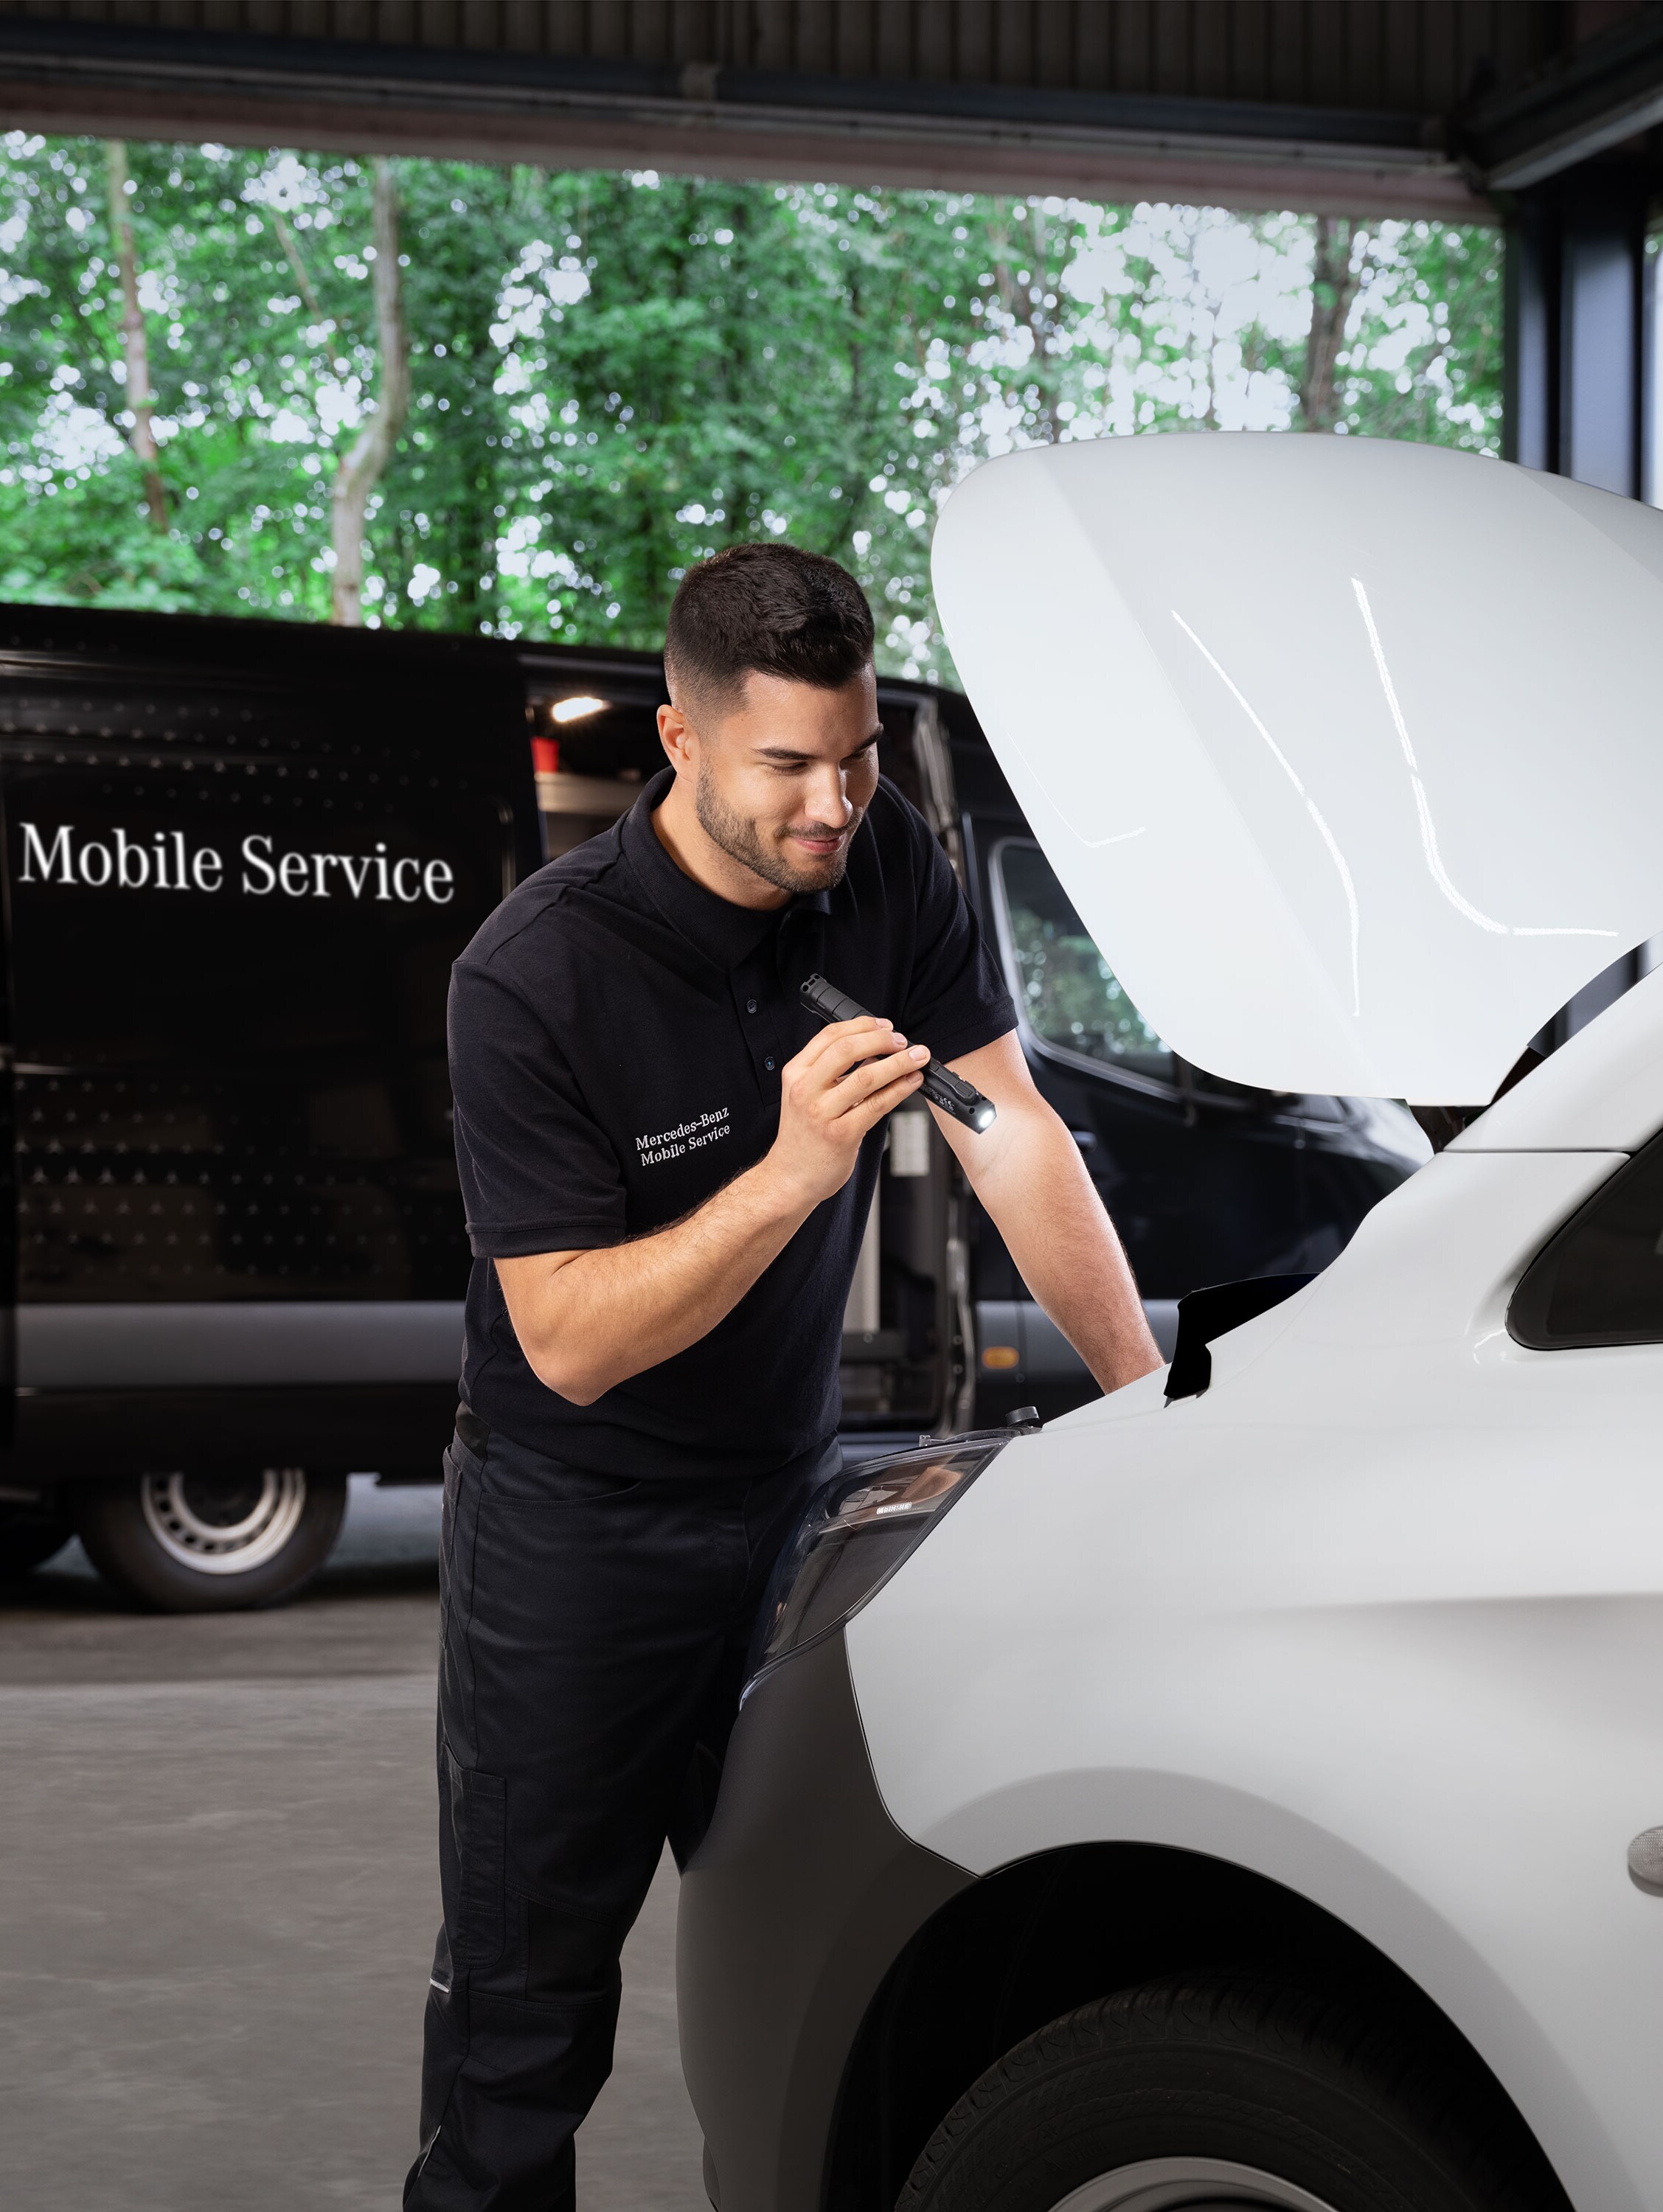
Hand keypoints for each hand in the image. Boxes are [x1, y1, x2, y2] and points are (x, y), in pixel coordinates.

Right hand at [765, 1016, 927, 1210]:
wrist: (790, 1177)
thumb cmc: (803, 1136)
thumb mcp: (803, 1095)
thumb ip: (829, 1072)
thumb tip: (873, 1050)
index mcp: (796, 1073)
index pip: (830, 1036)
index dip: (862, 1025)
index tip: (884, 1026)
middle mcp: (805, 1090)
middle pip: (848, 1050)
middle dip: (882, 1040)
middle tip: (903, 1041)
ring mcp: (822, 1113)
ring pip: (866, 1077)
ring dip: (898, 1063)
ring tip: (917, 1058)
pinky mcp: (841, 1135)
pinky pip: (876, 1105)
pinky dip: (899, 1090)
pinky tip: (911, 1082)